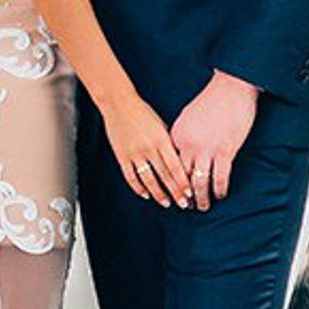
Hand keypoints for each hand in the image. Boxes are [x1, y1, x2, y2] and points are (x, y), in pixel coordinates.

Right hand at [103, 92, 187, 208]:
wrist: (118, 103)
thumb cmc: (142, 113)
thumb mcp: (161, 125)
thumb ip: (169, 143)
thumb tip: (179, 161)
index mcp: (161, 139)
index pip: (175, 166)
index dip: (183, 182)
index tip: (190, 193)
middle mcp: (148, 148)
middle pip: (164, 176)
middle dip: (175, 192)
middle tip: (183, 204)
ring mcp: (134, 153)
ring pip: (148, 180)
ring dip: (158, 193)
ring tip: (166, 203)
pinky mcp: (122, 156)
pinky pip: (130, 176)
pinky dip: (138, 187)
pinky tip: (145, 194)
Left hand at [169, 70, 259, 207]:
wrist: (232, 88)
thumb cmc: (212, 100)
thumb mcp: (188, 118)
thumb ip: (183, 136)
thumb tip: (181, 153)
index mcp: (177, 136)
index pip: (171, 166)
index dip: (171, 182)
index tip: (172, 193)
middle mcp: (188, 145)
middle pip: (182, 178)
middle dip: (183, 196)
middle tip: (186, 206)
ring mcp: (207, 150)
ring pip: (200, 183)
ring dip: (201, 198)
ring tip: (203, 207)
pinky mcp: (225, 151)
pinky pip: (220, 178)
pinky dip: (219, 190)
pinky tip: (220, 195)